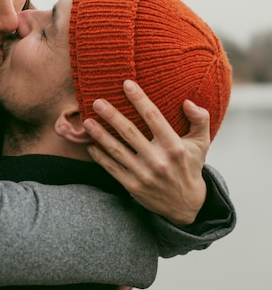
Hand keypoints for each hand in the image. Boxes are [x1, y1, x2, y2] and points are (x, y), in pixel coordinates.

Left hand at [84, 80, 208, 225]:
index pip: (154, 117)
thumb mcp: (201, 143)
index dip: (139, 99)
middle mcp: (158, 160)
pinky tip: (90, 145)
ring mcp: (143, 174)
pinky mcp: (132, 186)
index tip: (126, 84)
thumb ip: (199, 120)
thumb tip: (188, 101)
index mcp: (174, 146)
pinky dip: (99, 157)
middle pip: (130, 132)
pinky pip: (112, 168)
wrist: (186, 205)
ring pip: (117, 150)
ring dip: (99, 135)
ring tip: (87, 121)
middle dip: (112, 116)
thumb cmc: (190, 166)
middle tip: (97, 101)